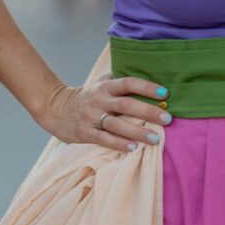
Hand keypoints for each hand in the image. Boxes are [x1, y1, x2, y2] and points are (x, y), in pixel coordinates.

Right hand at [39, 74, 171, 152]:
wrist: (56, 108)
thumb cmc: (88, 95)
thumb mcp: (102, 82)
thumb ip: (121, 80)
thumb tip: (149, 75)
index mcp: (107, 86)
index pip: (129, 83)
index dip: (146, 87)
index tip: (164, 93)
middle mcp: (100, 100)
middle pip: (126, 104)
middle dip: (148, 111)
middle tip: (168, 118)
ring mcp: (92, 117)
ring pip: (117, 124)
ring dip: (137, 132)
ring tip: (155, 138)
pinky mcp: (85, 132)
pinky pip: (104, 139)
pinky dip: (118, 143)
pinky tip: (133, 148)